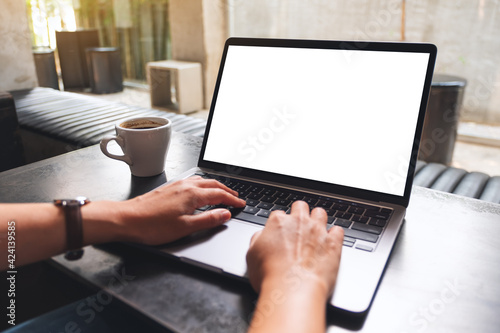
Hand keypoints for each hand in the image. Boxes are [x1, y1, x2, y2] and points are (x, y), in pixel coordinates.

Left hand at [117, 176, 245, 244]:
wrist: (127, 219)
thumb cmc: (152, 226)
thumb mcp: (185, 227)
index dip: (232, 200)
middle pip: (213, 184)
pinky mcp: (168, 188)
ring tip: (222, 192)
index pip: (219, 195)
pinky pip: (192, 181)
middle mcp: (185, 186)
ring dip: (215, 186)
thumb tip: (225, 214)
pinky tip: (199, 189)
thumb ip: (208, 220)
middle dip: (227, 190)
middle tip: (236, 196)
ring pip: (202, 181)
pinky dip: (203, 184)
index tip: (241, 204)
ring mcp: (176, 185)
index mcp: (192, 195)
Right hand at [246, 201, 343, 297]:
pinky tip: (330, 242)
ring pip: (320, 213)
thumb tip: (261, 236)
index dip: (279, 224)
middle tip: (298, 227)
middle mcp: (299, 222)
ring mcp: (318, 231)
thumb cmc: (270, 275)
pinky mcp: (333, 243)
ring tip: (315, 231)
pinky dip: (335, 235)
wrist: (292, 289)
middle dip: (299, 214)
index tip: (280, 233)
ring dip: (318, 219)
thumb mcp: (251, 255)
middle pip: (301, 206)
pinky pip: (338, 230)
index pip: (279, 214)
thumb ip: (257, 240)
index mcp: (278, 222)